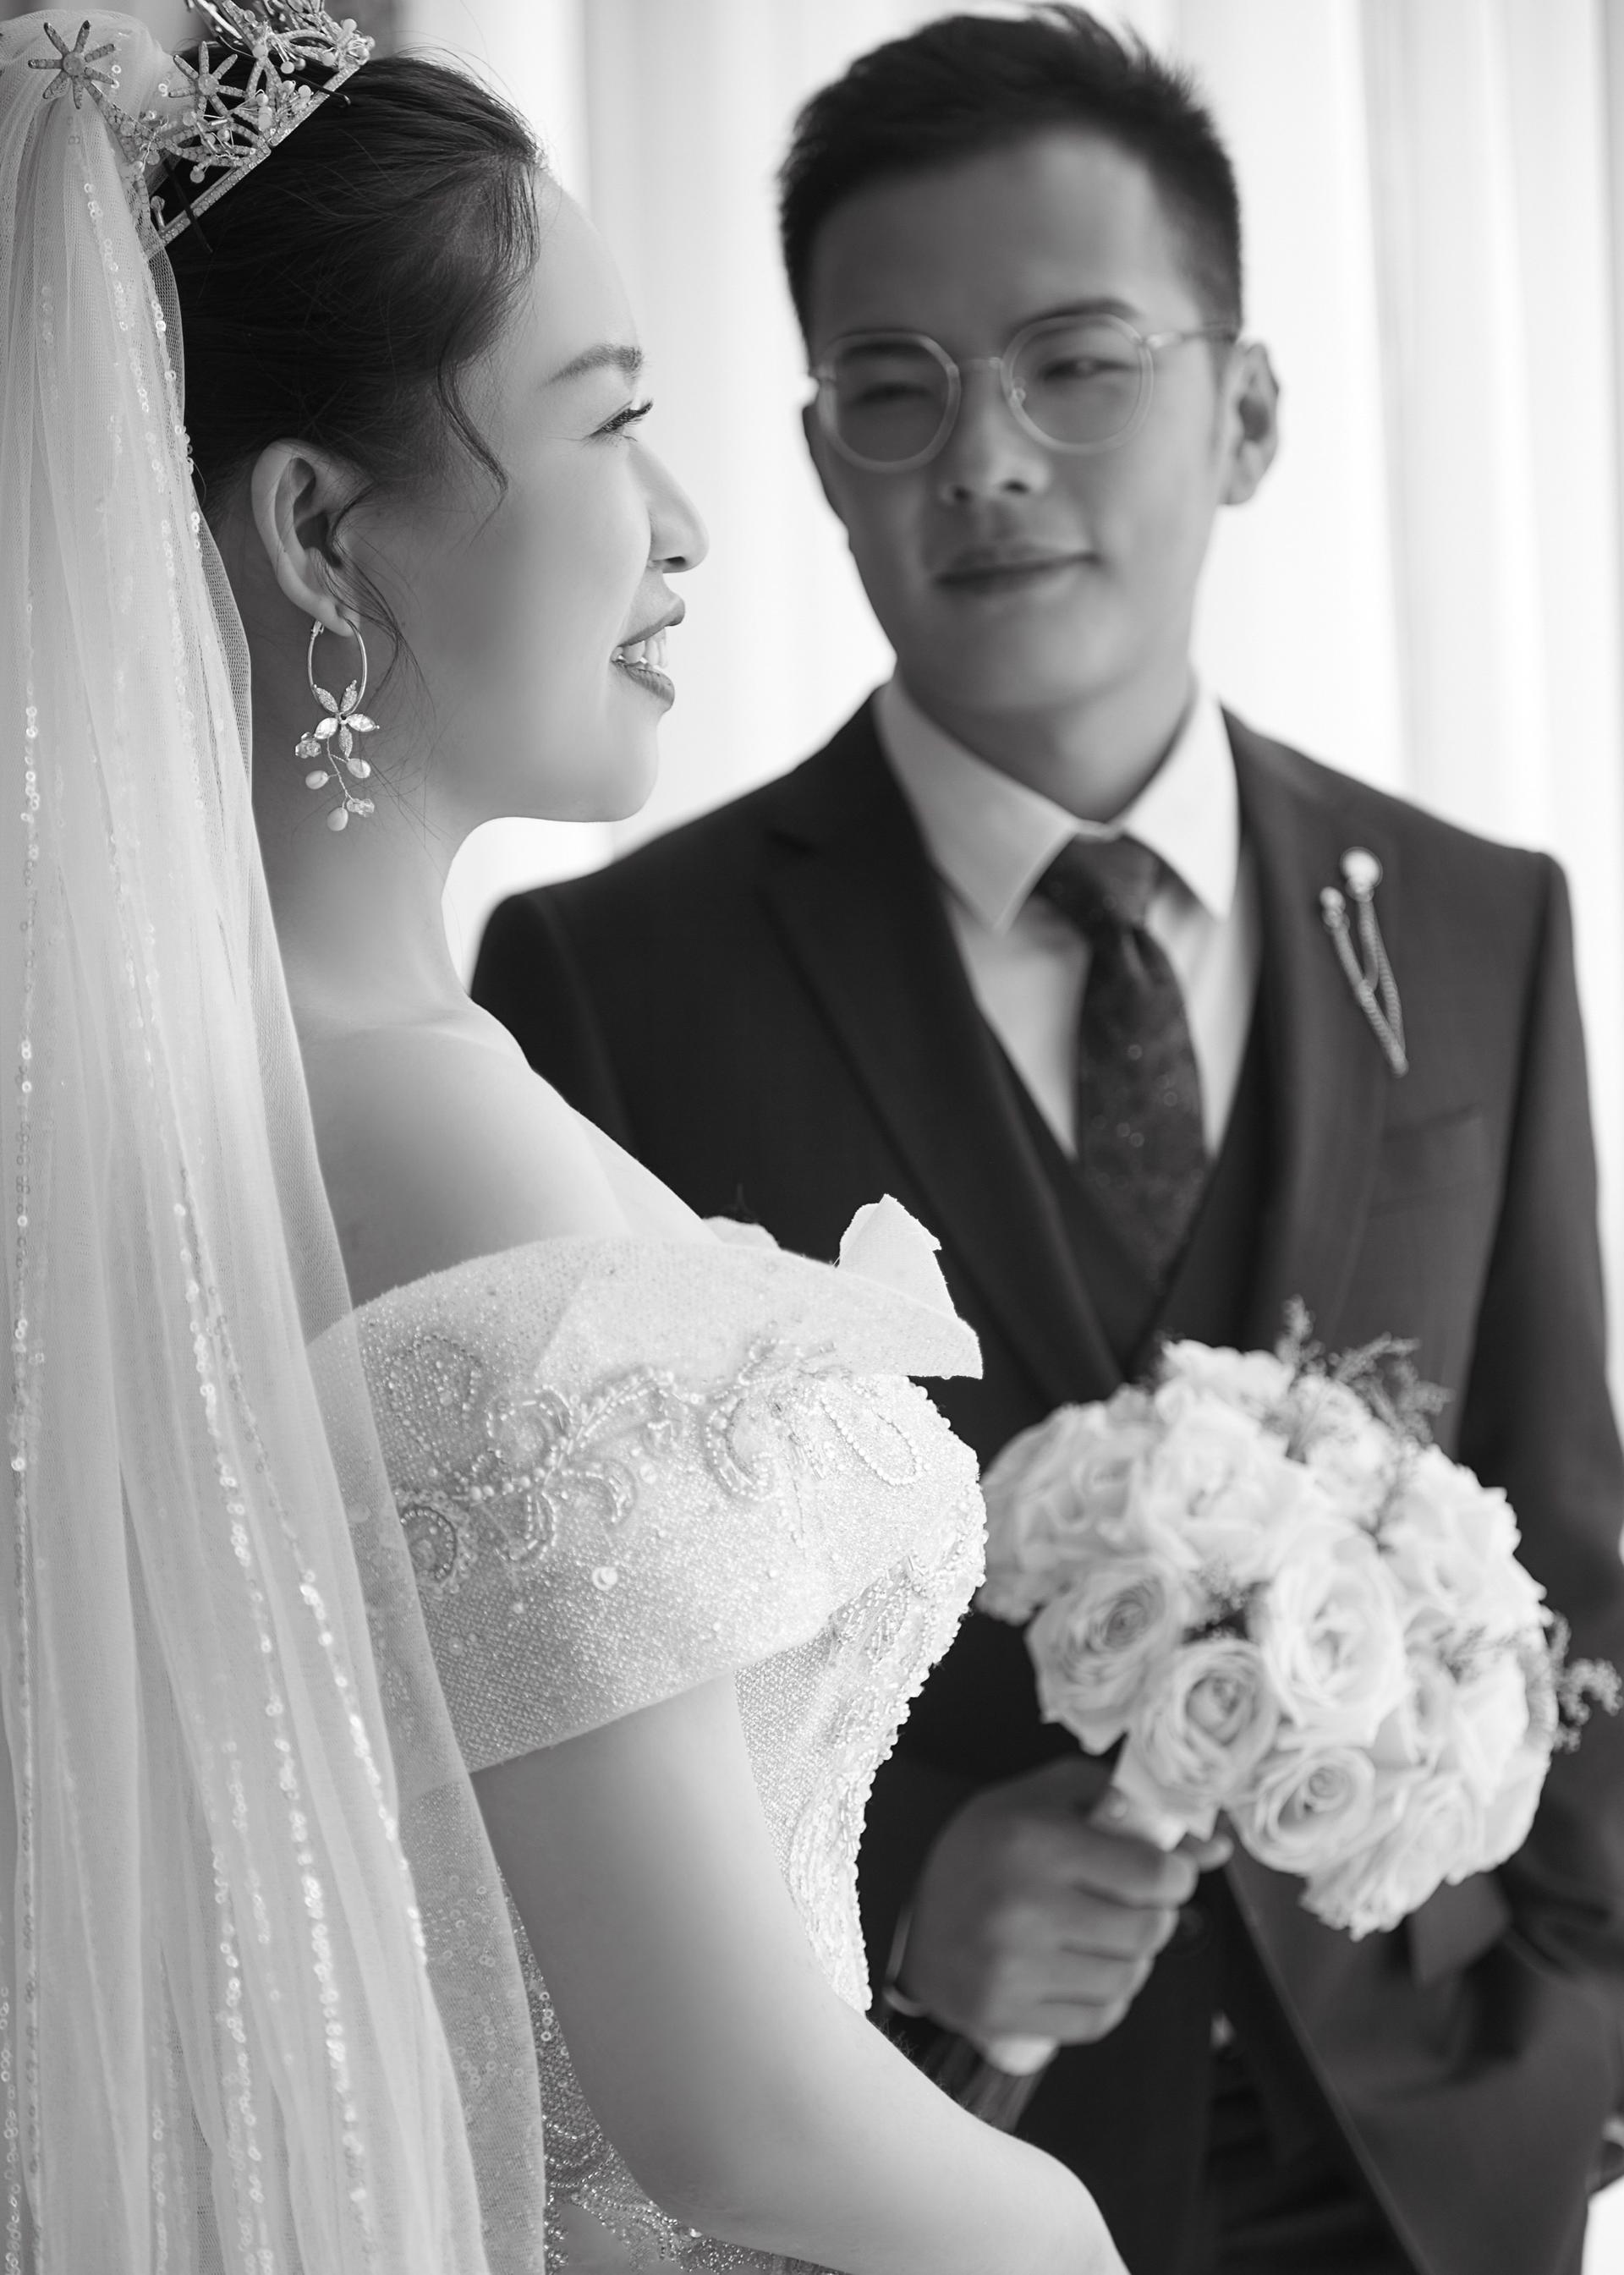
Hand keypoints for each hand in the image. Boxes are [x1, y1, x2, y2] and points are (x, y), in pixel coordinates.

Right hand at [899, 1759, 1229, 2047]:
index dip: (1175, 1873)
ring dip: (1130, 1958)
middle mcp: (1023, 1908)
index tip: (1163, 1870)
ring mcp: (1012, 1969)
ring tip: (1099, 1934)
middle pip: (1148, 1931)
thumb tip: (1215, 1845)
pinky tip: (1079, 1970)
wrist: (906, 1912)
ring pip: (1129, 1979)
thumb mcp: (1044, 1798)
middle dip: (1155, 1915)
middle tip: (1131, 1902)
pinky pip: (1099, 2020)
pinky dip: (1105, 1998)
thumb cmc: (987, 1846)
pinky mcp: (1004, 2016)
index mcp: (1035, 1841)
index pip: (1154, 1875)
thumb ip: (1127, 1805)